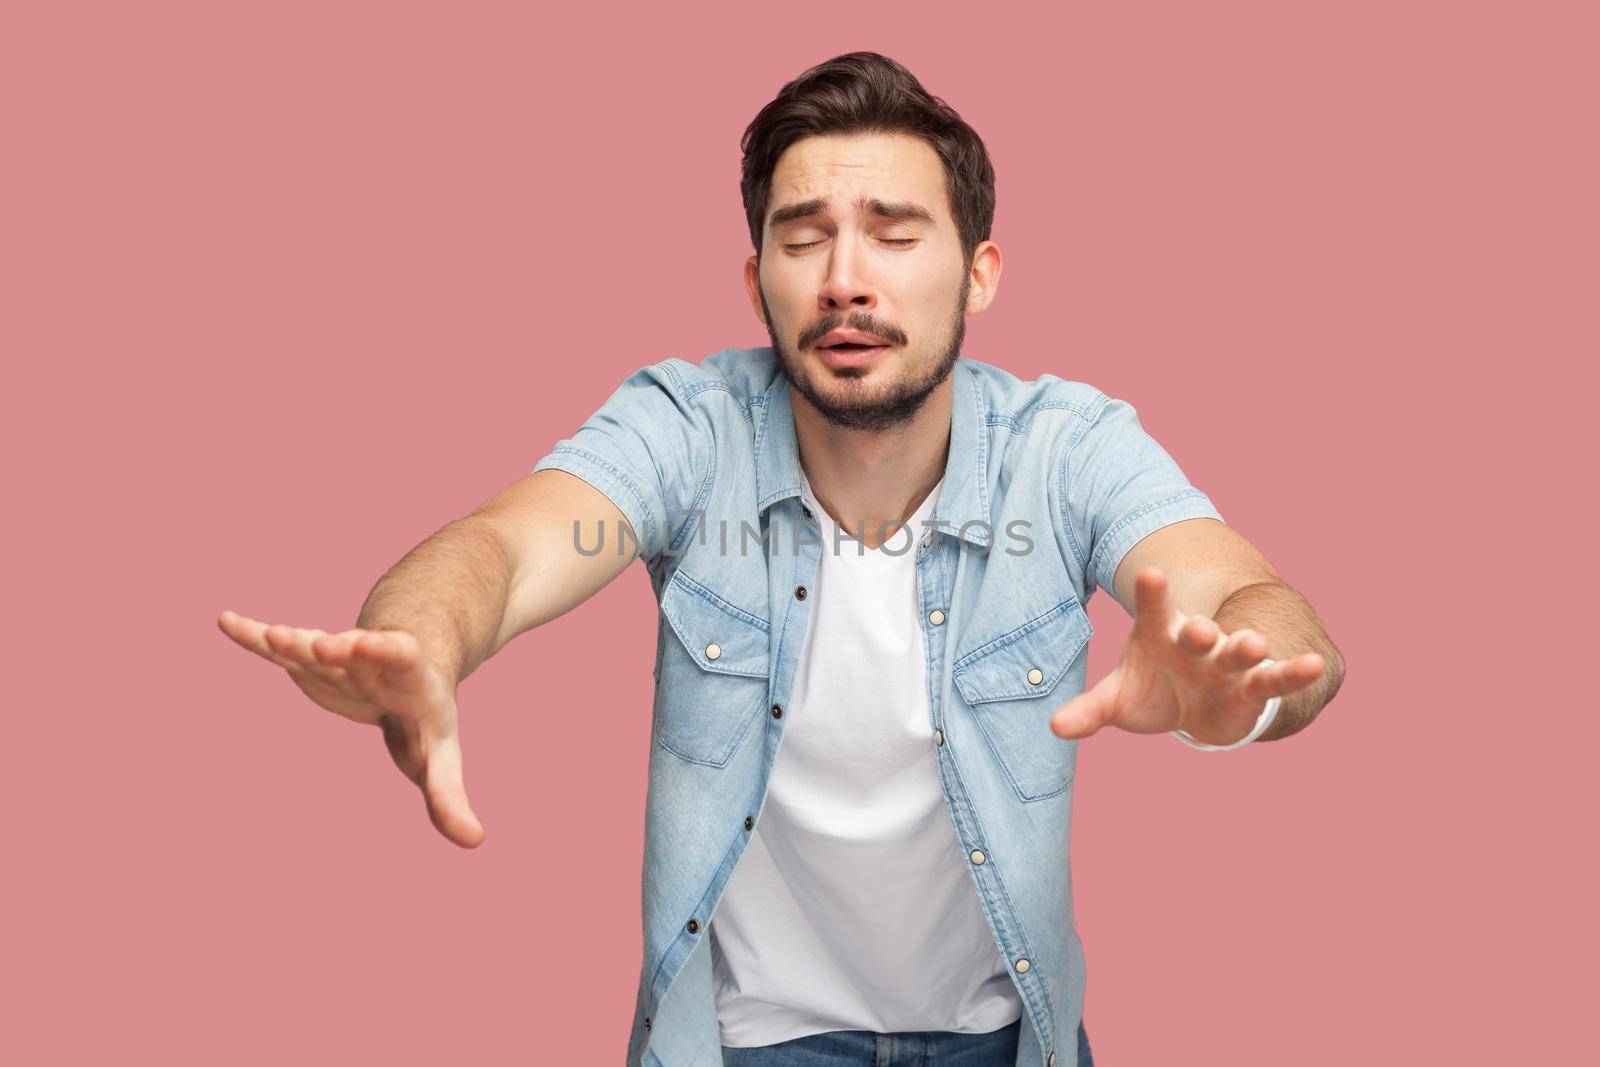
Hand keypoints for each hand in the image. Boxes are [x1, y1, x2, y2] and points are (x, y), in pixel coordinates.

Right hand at [217, 610, 484, 847]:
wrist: (407, 674)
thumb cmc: (425, 723)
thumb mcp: (441, 758)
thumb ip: (449, 797)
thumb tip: (475, 841)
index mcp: (411, 678)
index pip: (402, 656)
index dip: (386, 649)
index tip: (368, 643)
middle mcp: (372, 660)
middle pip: (355, 650)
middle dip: (339, 648)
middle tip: (322, 645)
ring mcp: (338, 659)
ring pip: (312, 647)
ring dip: (293, 643)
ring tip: (271, 636)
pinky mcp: (308, 665)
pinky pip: (279, 649)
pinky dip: (254, 637)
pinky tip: (226, 619)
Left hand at [1048, 567, 1324, 744]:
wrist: (1193, 711)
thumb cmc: (1153, 692)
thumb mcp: (1120, 701)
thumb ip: (1090, 710)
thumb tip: (1055, 727)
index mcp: (1160, 634)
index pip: (1153, 610)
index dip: (1152, 594)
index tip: (1150, 574)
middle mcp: (1196, 642)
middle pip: (1197, 632)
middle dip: (1199, 631)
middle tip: (1198, 628)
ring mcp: (1225, 662)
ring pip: (1237, 652)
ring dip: (1245, 649)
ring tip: (1252, 644)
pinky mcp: (1252, 688)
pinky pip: (1273, 680)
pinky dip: (1292, 673)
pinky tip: (1312, 663)